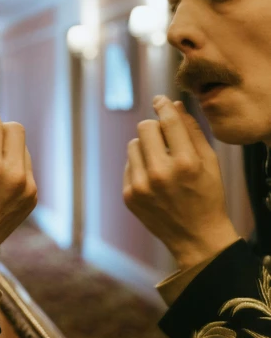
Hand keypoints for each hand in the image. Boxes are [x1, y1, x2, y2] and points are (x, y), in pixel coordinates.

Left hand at [122, 96, 238, 269]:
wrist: (196, 237)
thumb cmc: (208, 195)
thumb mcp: (210, 162)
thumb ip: (192, 130)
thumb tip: (173, 104)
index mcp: (185, 163)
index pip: (168, 121)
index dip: (163, 105)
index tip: (160, 100)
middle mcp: (160, 173)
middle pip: (144, 127)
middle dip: (155, 127)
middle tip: (165, 138)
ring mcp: (141, 186)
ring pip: (133, 144)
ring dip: (146, 147)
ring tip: (161, 162)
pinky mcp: (128, 196)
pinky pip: (128, 165)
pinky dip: (140, 166)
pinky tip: (155, 180)